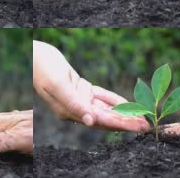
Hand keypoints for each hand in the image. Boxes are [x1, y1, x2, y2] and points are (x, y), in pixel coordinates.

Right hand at [33, 41, 149, 131]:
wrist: (32, 53)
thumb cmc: (41, 67)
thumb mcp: (56, 84)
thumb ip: (73, 104)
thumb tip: (90, 121)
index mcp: (68, 111)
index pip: (100, 121)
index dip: (120, 124)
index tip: (138, 127)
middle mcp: (74, 108)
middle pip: (105, 119)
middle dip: (126, 122)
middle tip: (147, 126)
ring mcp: (77, 98)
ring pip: (105, 109)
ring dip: (123, 113)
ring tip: (141, 118)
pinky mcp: (79, 88)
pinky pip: (100, 96)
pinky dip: (113, 100)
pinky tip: (126, 104)